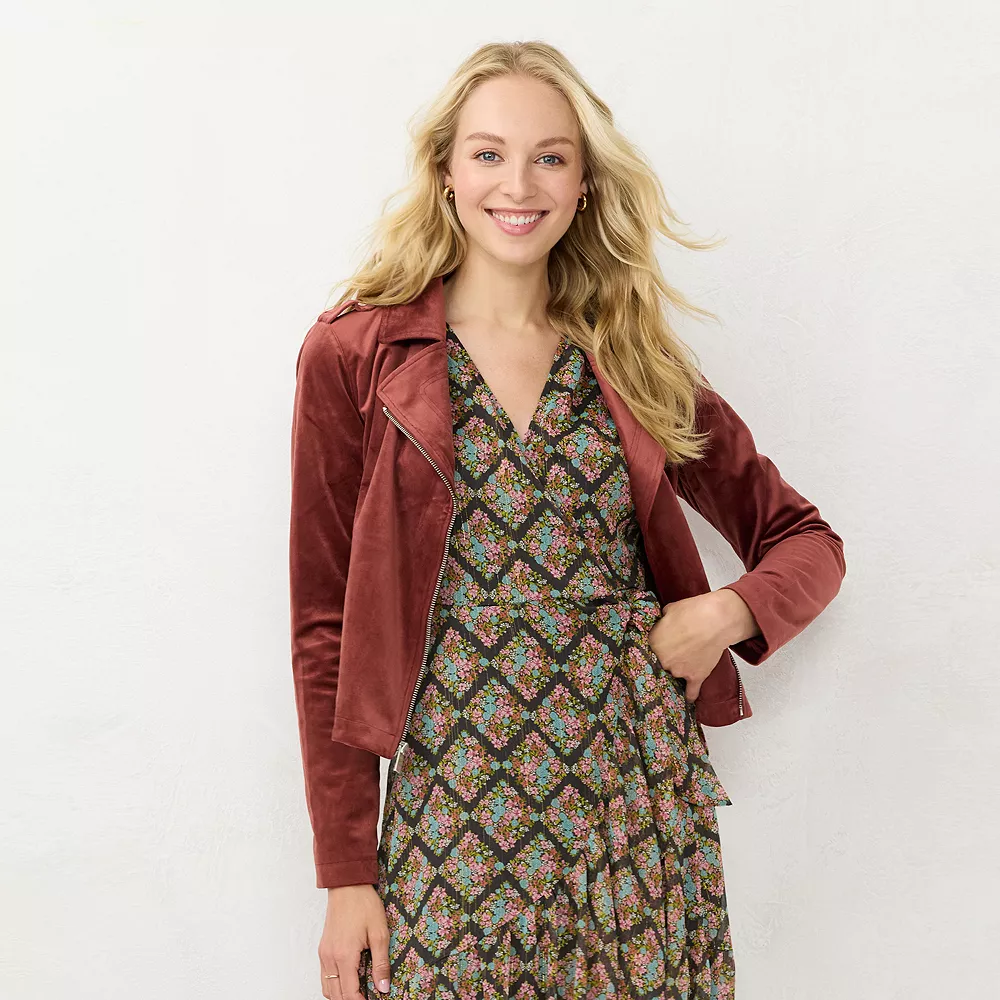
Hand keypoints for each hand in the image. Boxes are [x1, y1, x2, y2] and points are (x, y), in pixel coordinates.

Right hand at [319, 884, 390, 998]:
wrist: (347, 885)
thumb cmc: (364, 905)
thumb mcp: (380, 933)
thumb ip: (381, 963)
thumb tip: (383, 988)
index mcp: (344, 955)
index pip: (349, 993)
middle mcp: (330, 957)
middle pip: (335, 995)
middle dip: (350, 999)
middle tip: (366, 996)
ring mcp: (324, 953)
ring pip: (327, 987)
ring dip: (340, 994)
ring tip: (358, 992)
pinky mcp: (323, 948)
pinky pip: (324, 975)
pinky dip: (334, 984)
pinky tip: (348, 980)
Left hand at [647, 592, 735, 701]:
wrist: (716, 620)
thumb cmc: (694, 612)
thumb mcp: (669, 610)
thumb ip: (662, 621)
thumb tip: (662, 621)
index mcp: (653, 643)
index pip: (645, 651)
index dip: (652, 650)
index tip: (655, 650)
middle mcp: (663, 660)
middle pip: (658, 665)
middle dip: (664, 660)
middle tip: (672, 653)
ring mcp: (679, 671)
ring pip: (672, 676)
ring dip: (676, 672)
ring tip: (682, 666)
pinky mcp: (696, 677)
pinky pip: (691, 692)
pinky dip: (690, 696)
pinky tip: (687, 700)